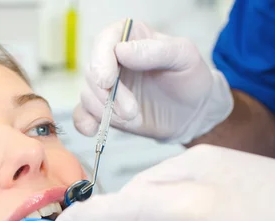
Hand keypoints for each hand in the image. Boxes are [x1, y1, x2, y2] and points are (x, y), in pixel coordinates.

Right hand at [75, 20, 232, 143]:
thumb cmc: (190, 78)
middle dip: (109, 96)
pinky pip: (82, 114)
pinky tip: (93, 129)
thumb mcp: (183, 57)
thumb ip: (156, 51)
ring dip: (106, 111)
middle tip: (132, 111)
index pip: (104, 41)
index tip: (108, 81)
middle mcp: (112, 59)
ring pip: (87, 95)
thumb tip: (122, 51)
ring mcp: (106, 86)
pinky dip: (84, 122)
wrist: (192, 111)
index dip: (101, 60)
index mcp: (130, 37)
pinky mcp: (103, 108)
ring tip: (133, 118)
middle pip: (92, 72)